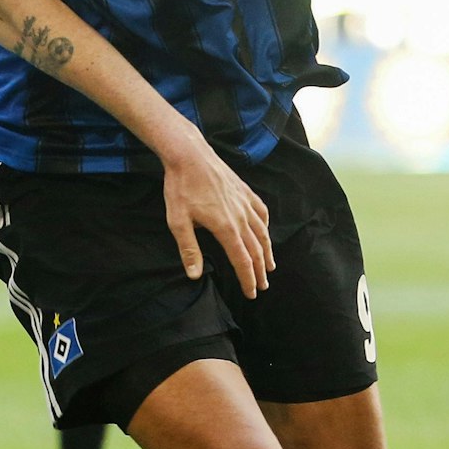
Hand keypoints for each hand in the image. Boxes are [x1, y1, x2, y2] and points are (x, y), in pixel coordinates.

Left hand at [161, 137, 274, 298]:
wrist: (189, 154)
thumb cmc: (180, 188)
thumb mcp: (178, 221)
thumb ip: (189, 249)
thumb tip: (194, 276)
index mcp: (226, 227)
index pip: (242, 261)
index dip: (248, 279)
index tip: (252, 293)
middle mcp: (241, 217)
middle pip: (256, 250)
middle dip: (260, 271)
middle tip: (262, 286)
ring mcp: (245, 202)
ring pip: (263, 232)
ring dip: (267, 252)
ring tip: (270, 266)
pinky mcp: (244, 191)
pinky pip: (261, 211)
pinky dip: (265, 225)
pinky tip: (265, 230)